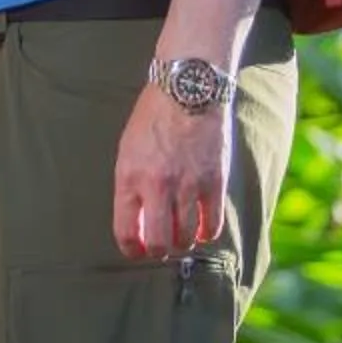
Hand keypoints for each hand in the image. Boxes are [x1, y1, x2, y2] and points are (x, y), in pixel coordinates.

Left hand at [113, 82, 231, 259]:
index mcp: (129, 178)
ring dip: (183, 242)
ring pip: (186, 238)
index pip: (126, 232)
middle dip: (158, 251)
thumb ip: (130, 186)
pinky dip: (206, 233)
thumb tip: (138, 222)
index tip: (137, 250)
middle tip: (161, 246)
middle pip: (159, 243)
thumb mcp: (127, 151)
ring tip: (181, 236)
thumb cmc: (153, 120)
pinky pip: (212, 224)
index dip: (132, 249)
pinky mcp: (215, 183)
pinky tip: (202, 228)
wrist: (187, 91)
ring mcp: (188, 186)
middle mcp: (157, 186)